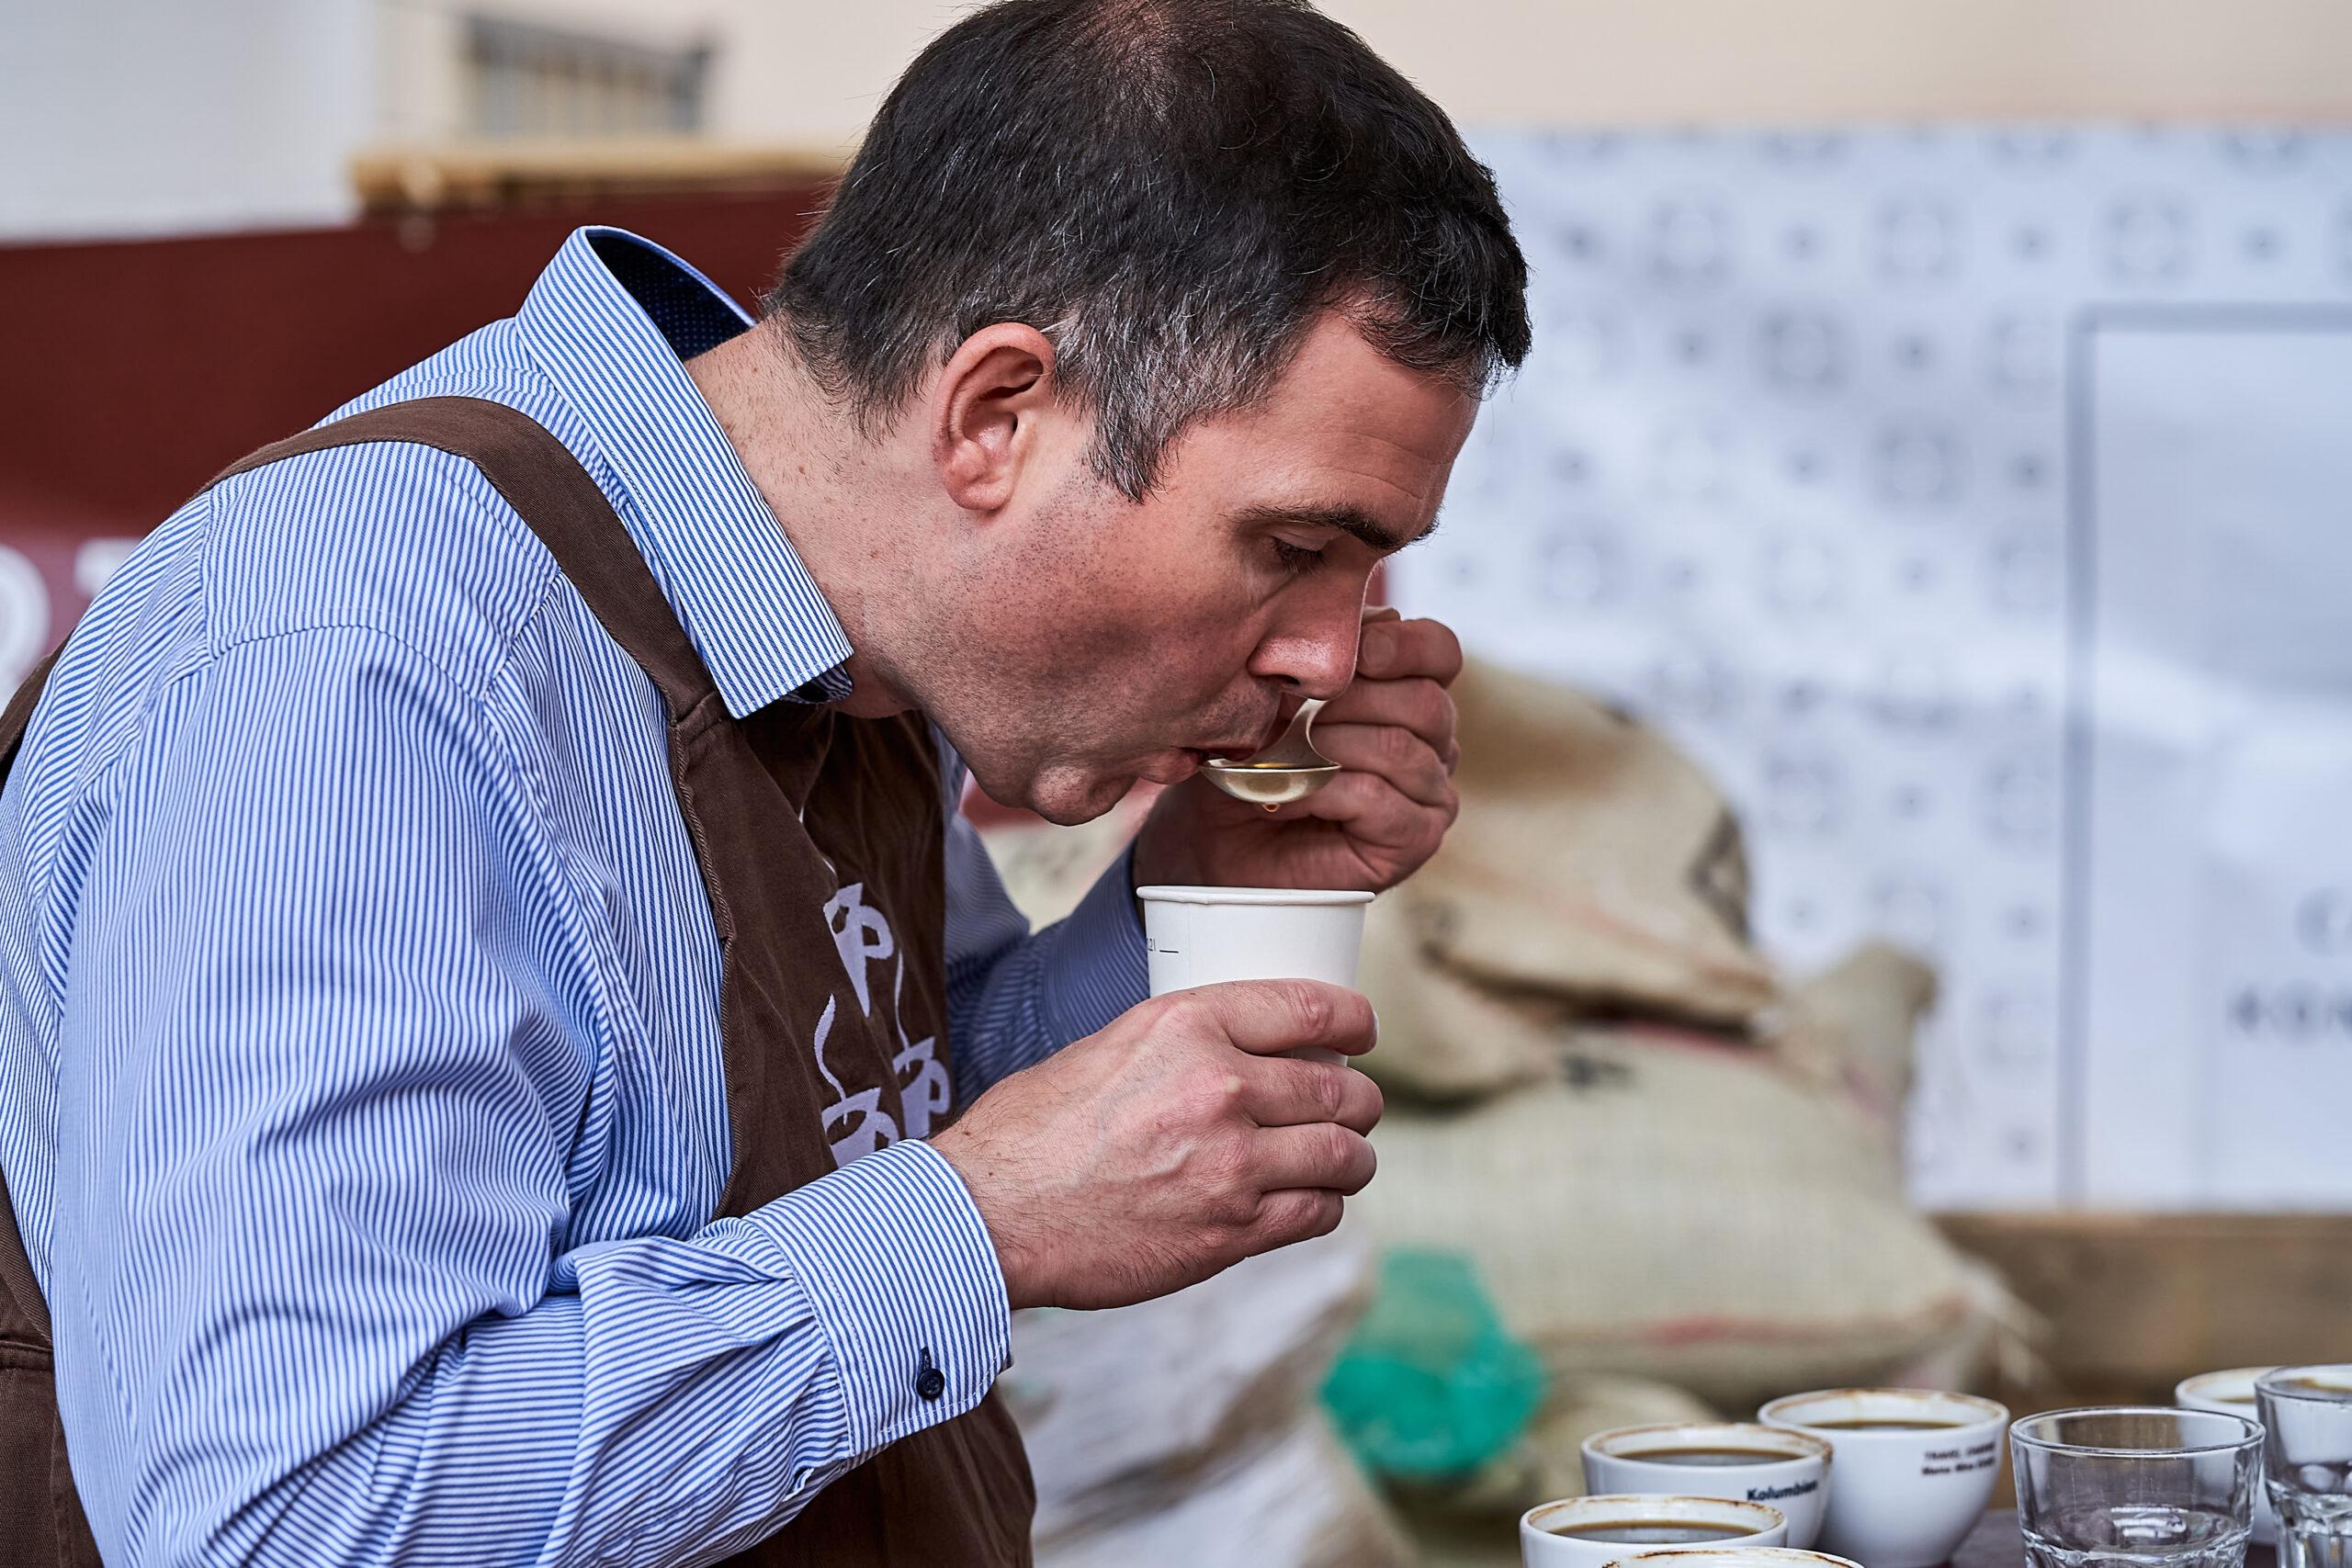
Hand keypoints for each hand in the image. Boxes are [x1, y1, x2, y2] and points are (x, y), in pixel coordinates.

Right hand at [928, 980, 1383, 1310]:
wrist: (992, 1212)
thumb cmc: (1034, 1130)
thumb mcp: (1111, 1046)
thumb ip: (1187, 1043)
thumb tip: (1247, 1051)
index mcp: (1187, 1025)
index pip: (1313, 1010)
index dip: (1355, 1022)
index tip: (1361, 1034)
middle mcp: (1218, 1087)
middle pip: (1342, 1090)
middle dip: (1358, 1102)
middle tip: (1353, 1109)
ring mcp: (1231, 1164)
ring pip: (1345, 1155)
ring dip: (1352, 1157)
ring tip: (1341, 1160)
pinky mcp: (1231, 1231)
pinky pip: (1318, 1212)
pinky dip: (1323, 1205)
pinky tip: (1306, 1201)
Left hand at [1133, 607, 1461, 893]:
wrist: (1216, 843)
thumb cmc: (1249, 764)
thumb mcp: (1278, 692)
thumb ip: (1327, 655)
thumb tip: (1377, 620)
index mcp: (1410, 693)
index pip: (1441, 651)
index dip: (1404, 644)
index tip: (1356, 649)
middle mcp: (1434, 742)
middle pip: (1425, 701)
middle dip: (1349, 701)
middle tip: (1289, 715)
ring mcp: (1431, 793)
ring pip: (1399, 750)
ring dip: (1326, 749)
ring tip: (1279, 758)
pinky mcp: (1416, 839)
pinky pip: (1379, 798)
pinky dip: (1323, 792)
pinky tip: (1286, 797)